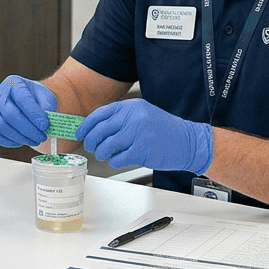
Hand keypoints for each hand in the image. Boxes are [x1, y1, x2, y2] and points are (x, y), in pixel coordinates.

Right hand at [0, 75, 56, 147]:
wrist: (29, 102)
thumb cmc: (38, 100)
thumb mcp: (47, 98)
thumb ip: (47, 108)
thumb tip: (45, 122)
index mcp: (14, 83)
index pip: (22, 99)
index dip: (34, 114)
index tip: (45, 126)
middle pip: (9, 114)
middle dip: (27, 129)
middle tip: (42, 137)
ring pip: (0, 126)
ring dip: (20, 137)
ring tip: (35, 140)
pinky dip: (8, 141)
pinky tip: (22, 141)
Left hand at [79, 99, 212, 174]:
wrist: (189, 142)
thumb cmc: (165, 131)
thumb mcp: (143, 115)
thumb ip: (122, 119)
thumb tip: (96, 129)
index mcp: (132, 107)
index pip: (100, 114)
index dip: (86, 125)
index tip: (80, 133)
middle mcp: (134, 117)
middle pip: (100, 130)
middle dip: (91, 141)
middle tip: (90, 147)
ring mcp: (138, 134)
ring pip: (106, 146)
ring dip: (101, 153)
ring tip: (104, 155)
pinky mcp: (142, 150)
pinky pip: (118, 158)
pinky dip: (115, 161)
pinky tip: (118, 160)